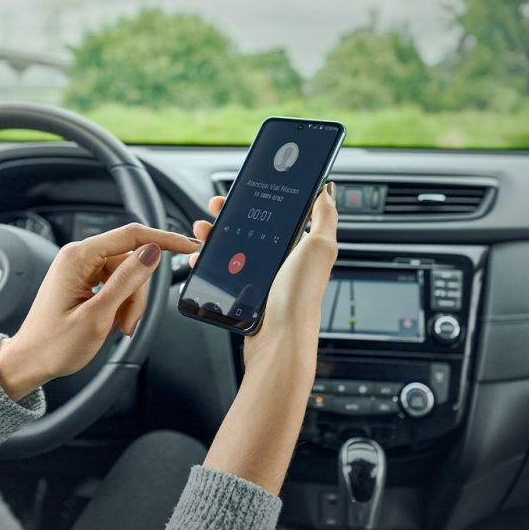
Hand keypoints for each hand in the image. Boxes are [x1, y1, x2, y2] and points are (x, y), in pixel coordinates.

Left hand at [0, 223, 199, 399]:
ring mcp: (80, 268)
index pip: (131, 235)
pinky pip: (115, 284)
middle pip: (131, 259)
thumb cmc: (54, 344)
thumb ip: (127, 281)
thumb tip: (152, 252)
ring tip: (118, 326)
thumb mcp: (98, 315)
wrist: (30, 362)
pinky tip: (112, 321)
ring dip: (129, 302)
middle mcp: (78, 257)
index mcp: (78, 257)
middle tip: (129, 322)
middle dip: (138, 292)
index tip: (187, 246)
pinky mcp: (83, 280)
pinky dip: (121, 304)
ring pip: (126, 274)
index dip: (164, 239)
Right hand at [192, 183, 338, 493]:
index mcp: (299, 247)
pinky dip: (208, 263)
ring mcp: (261, 280)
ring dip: (214, 236)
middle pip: (250, 230)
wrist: (279, 339)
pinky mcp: (244, 296)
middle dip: (230, 216)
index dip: (258, 201)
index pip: (276, 216)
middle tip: (215, 208)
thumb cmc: (300, 296)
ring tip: (202, 231)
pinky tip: (201, 258)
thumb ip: (325, 216)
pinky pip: (222, 274)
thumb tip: (327, 190)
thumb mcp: (321, 247)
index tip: (242, 191)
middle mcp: (281, 263)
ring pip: (232, 250)